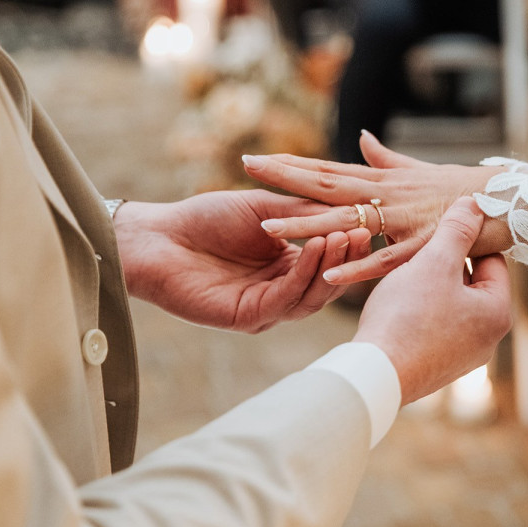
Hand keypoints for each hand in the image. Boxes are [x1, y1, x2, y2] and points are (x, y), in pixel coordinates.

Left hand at [113, 190, 372, 332]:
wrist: (160, 236)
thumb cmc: (207, 218)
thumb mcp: (264, 209)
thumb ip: (302, 213)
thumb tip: (348, 209)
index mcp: (287, 266)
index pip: (328, 261)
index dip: (347, 244)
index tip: (367, 220)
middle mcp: (280, 291)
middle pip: (325, 283)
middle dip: (345, 257)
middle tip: (362, 232)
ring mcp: (266, 308)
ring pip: (310, 297)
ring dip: (329, 266)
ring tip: (341, 237)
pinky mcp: (247, 318)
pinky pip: (284, 299)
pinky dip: (303, 275)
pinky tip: (314, 247)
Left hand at [243, 131, 508, 283]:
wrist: (512, 200)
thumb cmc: (466, 187)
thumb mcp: (420, 170)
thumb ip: (386, 157)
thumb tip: (361, 136)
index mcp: (383, 180)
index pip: (327, 169)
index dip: (291, 164)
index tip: (255, 158)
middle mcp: (388, 195)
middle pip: (327, 184)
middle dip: (286, 177)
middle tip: (246, 167)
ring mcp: (404, 219)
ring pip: (349, 222)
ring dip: (308, 225)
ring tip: (268, 227)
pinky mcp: (424, 245)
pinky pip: (385, 260)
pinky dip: (358, 267)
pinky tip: (330, 276)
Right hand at [354, 198, 511, 404]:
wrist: (374, 376)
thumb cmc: (407, 317)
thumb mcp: (434, 262)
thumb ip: (457, 229)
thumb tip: (476, 204)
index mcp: (497, 313)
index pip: (492, 261)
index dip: (466, 238)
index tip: (442, 224)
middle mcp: (487, 340)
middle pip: (470, 283)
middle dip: (444, 263)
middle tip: (416, 246)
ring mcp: (461, 357)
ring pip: (449, 304)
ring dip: (428, 285)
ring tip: (401, 272)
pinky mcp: (435, 367)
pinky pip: (433, 326)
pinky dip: (417, 310)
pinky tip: (394, 303)